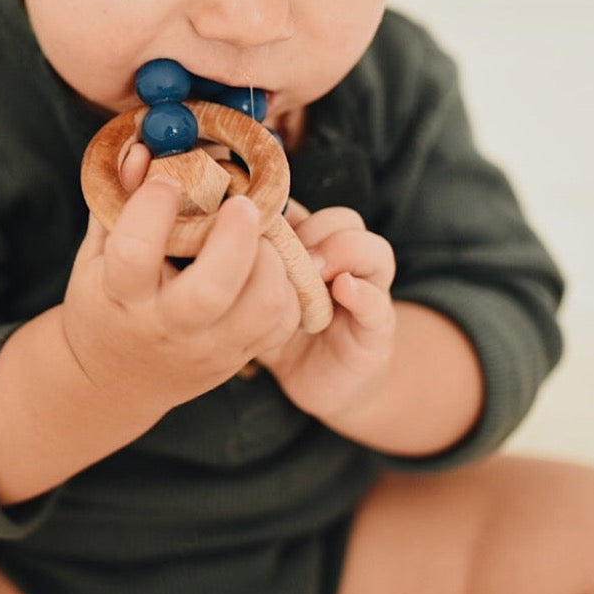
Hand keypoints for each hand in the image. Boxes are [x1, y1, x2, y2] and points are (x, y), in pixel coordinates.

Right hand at [61, 149, 301, 413]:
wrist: (115, 381)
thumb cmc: (105, 302)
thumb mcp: (98, 254)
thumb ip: (118, 200)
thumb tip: (145, 148)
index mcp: (120, 297)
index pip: (134, 252)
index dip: (154, 206)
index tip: (168, 177)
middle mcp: (167, 327)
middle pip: (210, 290)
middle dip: (235, 239)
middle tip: (242, 204)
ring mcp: (209, 348)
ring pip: (259, 307)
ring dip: (270, 259)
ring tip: (258, 233)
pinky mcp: (240, 356)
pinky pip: (281, 321)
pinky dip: (285, 285)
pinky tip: (266, 263)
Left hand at [256, 201, 397, 422]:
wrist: (320, 384)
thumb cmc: (284, 334)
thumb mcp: (259, 297)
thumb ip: (248, 269)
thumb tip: (216, 234)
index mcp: (316, 249)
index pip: (312, 209)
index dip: (290, 211)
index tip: (259, 227)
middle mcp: (345, 264)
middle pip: (347, 221)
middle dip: (318, 227)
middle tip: (289, 248)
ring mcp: (366, 293)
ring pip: (375, 252)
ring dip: (343, 251)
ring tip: (313, 268)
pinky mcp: (376, 330)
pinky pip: (377, 304)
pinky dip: (362, 293)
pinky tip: (343, 290)